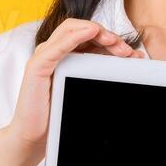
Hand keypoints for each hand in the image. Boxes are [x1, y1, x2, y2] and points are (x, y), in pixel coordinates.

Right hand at [0, 18, 141, 159]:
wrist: (33, 136)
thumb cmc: (57, 114)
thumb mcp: (83, 89)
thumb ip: (98, 74)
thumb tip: (129, 64)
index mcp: (64, 56)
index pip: (89, 36)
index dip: (112, 40)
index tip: (132, 55)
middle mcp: (53, 52)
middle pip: (81, 29)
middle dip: (107, 35)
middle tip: (126, 51)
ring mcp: (43, 57)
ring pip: (70, 30)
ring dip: (94, 31)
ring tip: (113, 41)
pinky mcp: (37, 66)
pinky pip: (57, 47)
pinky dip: (75, 37)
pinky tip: (91, 32)